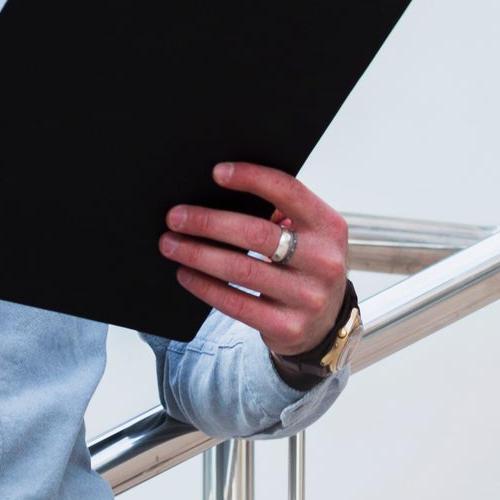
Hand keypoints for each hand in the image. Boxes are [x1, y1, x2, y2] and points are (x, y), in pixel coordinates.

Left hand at [158, 163, 347, 359]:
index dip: (252, 178)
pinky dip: (205, 286)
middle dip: (208, 223)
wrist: (325, 324)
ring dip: (198, 254)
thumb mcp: (309, 235)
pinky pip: (236, 304)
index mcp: (328, 227)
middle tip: (175, 217)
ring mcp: (307, 297)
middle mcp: (323, 261)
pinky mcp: (287, 327)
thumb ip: (280, 212)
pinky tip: (185, 274)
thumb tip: (219, 193)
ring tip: (170, 244)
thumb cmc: (306, 265)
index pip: (289, 192)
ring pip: (240, 269)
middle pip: (256, 233)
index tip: (217, 172)